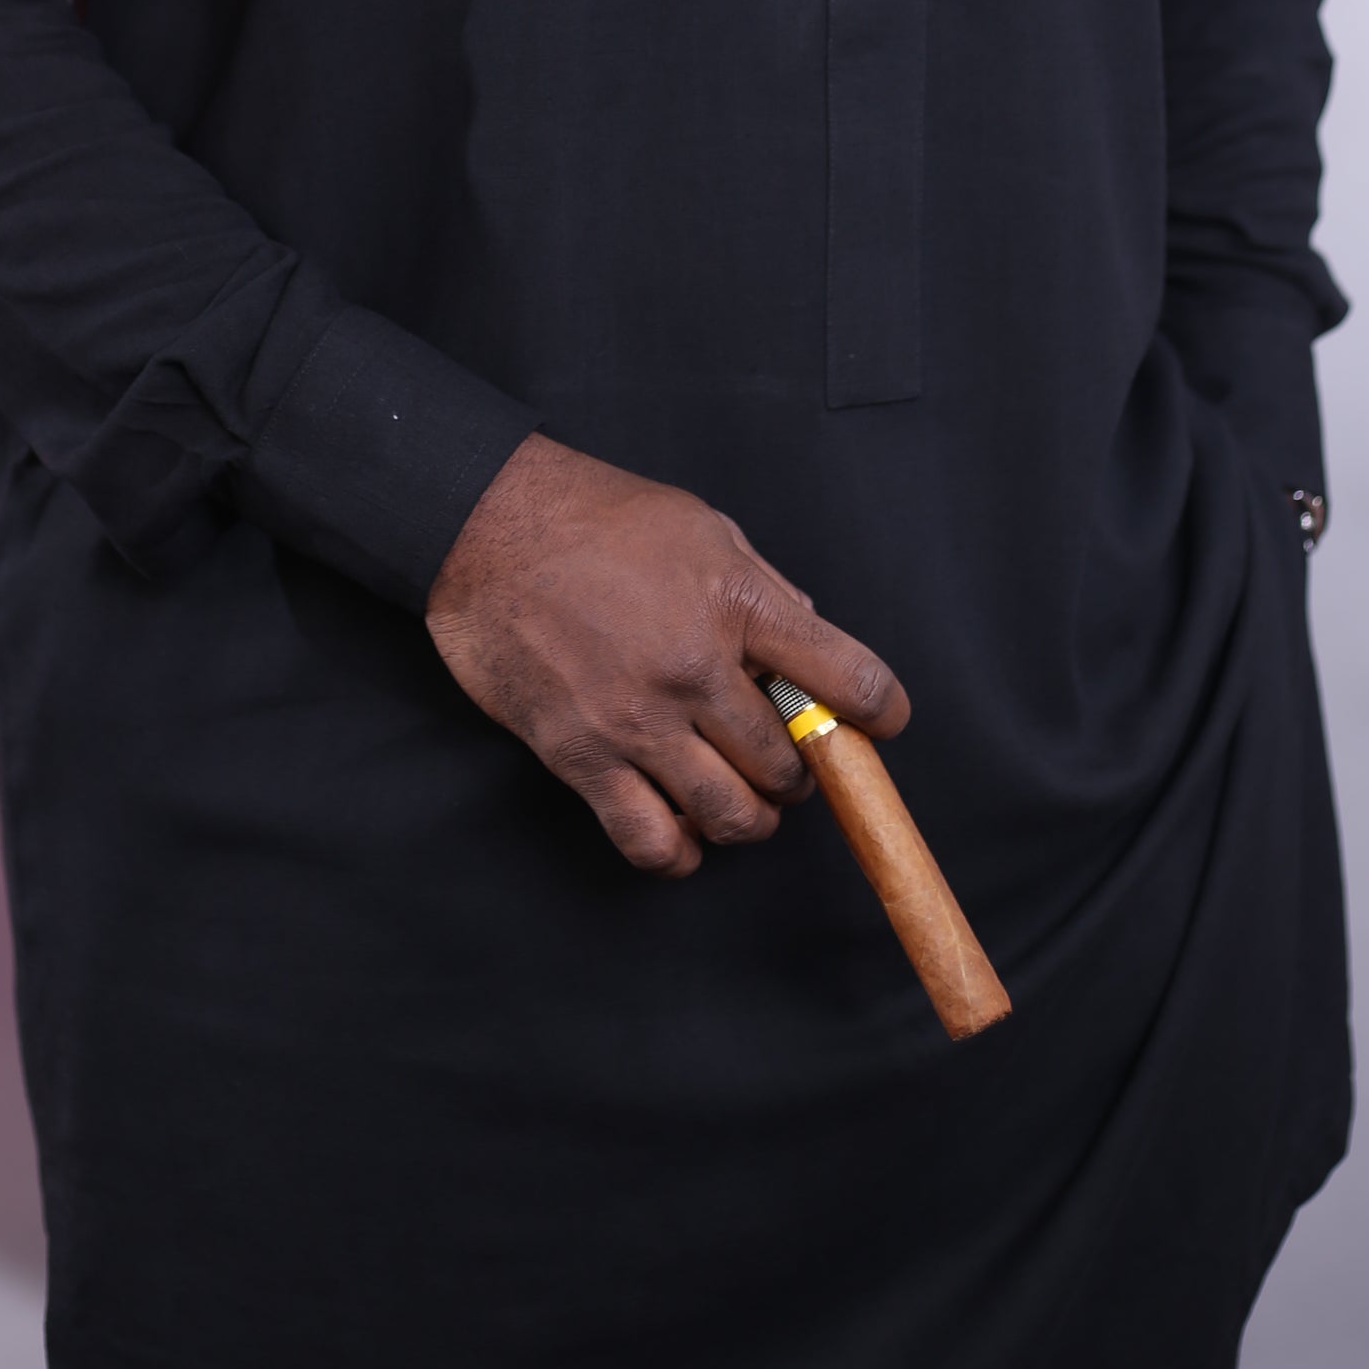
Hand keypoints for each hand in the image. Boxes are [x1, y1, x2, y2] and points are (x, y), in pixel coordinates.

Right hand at [425, 432, 908, 877]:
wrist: (488, 526)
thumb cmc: (595, 516)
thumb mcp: (702, 526)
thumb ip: (761, 585)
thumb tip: (807, 634)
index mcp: (736, 604)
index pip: (847, 678)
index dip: (880, 711)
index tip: (879, 722)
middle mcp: (696, 670)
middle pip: (789, 764)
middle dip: (801, 771)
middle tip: (784, 758)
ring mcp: (638, 720)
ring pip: (732, 814)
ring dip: (751, 817)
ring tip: (740, 797)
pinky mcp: (582, 757)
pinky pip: (650, 841)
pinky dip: (681, 852)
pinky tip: (685, 833)